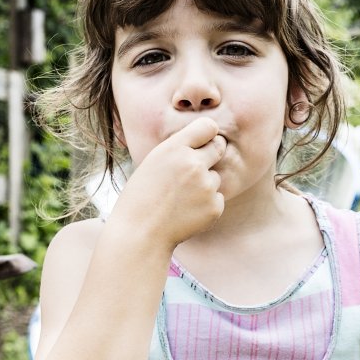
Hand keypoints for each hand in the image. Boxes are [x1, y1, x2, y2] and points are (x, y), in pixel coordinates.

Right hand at [111, 117, 226, 247]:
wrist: (140, 233)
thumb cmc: (142, 197)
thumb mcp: (154, 162)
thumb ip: (179, 149)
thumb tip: (207, 141)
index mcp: (175, 148)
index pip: (208, 126)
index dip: (207, 135)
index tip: (202, 143)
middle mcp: (194, 164)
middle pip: (219, 147)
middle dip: (211, 156)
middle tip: (192, 172)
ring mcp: (206, 186)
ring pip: (216, 177)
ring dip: (205, 185)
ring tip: (180, 200)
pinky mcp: (215, 207)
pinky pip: (218, 199)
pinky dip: (206, 205)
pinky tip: (186, 213)